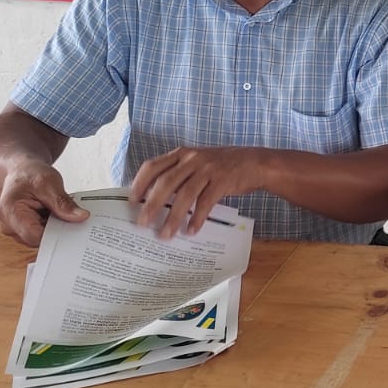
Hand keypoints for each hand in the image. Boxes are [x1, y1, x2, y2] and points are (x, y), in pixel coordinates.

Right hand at [0, 162, 87, 246]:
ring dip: (51, 226)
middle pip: (37, 240)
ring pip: (40, 238)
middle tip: (64, 212)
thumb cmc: (29, 174)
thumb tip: (80, 217)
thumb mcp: (49, 183)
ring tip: (53, 209)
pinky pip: (40, 234)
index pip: (34, 236)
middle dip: (54, 229)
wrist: (20, 171)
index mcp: (11, 212)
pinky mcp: (21, 230)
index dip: (54, 234)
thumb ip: (63, 203)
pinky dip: (49, 225)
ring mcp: (15, 229)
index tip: (70, 225)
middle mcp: (9, 225)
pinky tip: (51, 213)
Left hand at [131, 147, 263, 238]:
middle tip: (142, 224)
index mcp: (182, 153)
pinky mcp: (223, 180)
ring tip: (166, 234)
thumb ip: (179, 174)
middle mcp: (192, 159)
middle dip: (152, 205)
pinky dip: (197, 218)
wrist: (255, 163)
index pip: (152, 166)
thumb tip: (156, 199)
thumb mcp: (197, 163)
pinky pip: (206, 202)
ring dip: (173, 217)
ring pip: (184, 194)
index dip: (139, 184)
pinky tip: (192, 230)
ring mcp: (208, 168)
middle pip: (166, 182)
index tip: (132, 201)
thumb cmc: (223, 166)